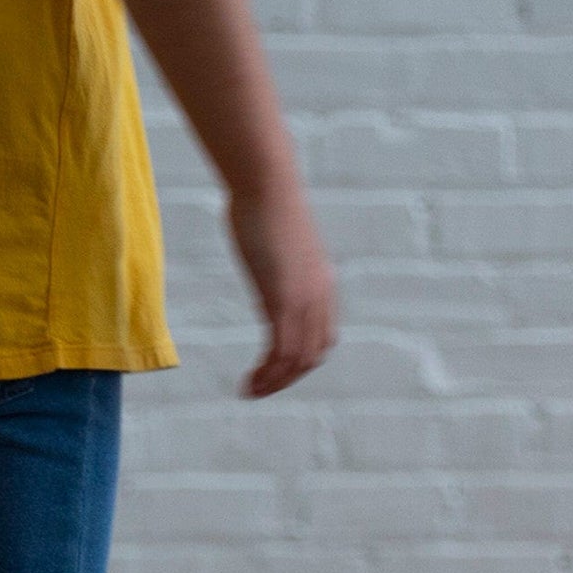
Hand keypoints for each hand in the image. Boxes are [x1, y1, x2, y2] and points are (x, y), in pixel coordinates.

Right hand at [226, 183, 335, 397]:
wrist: (266, 181)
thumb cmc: (265, 198)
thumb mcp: (278, 239)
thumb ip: (278, 259)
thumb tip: (266, 254)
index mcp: (321, 283)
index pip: (322, 337)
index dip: (302, 360)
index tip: (277, 368)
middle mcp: (319, 296)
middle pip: (313, 354)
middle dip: (288, 378)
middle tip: (262, 387)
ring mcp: (304, 300)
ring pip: (298, 360)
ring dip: (275, 382)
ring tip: (251, 391)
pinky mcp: (283, 301)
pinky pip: (281, 352)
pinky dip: (267, 375)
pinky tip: (249, 383)